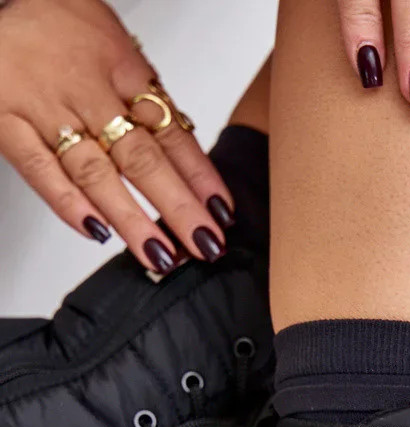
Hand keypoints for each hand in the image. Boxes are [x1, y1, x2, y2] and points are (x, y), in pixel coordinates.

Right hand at [0, 0, 234, 271]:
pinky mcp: (6, 121)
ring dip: (131, 219)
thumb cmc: (51, 20)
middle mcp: (87, 89)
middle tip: (204, 243)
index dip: (200, 176)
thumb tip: (179, 152)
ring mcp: (45, 108)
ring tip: (160, 253)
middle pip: (141, 157)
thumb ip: (140, 95)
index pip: (170, 131)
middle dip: (178, 207)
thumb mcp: (110, 43)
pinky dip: (68, 203)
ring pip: (94, 171)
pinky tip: (96, 231)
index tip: (221, 212)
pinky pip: (39, 168)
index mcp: (120, 66)